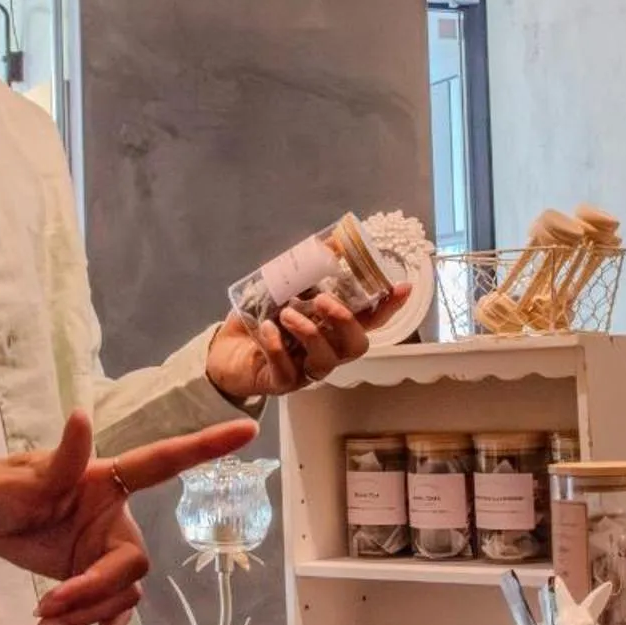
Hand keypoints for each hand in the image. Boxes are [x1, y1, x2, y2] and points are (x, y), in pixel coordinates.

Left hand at [0, 411, 257, 624]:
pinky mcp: (92, 577)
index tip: (249, 428)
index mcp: (107, 480)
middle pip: (134, 565)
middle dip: (96, 592)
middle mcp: (116, 515)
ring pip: (121, 595)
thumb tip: (81, 417)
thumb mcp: (23, 478)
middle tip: (49, 605)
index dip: (206, 446)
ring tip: (40, 621)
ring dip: (85, 615)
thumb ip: (60, 460)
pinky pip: (113, 610)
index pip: (163, 462)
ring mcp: (105, 549)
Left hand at [207, 288, 407, 401]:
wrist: (223, 350)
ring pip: (325, 362)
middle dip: (344, 321)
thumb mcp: (281, 288)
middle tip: (323, 300)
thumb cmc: (259, 320)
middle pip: (356, 346)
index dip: (388, 307)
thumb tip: (331, 241)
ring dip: (310, 333)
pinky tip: (265, 329)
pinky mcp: (281, 383)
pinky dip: (277, 346)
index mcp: (332, 329)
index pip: (370, 320)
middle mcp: (326, 352)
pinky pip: (287, 371)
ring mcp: (305, 371)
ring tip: (287, 314)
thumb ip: (305, 270)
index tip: (403, 287)